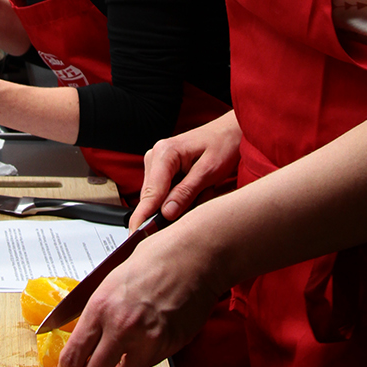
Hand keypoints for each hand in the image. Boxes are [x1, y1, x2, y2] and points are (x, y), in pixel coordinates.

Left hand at [57, 214, 223, 366]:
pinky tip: (142, 351)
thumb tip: (84, 331)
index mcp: (100, 306)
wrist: (191, 258)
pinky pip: (148, 366)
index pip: (73, 352)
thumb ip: (99, 309)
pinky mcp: (167, 346)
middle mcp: (120, 326)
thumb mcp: (113, 280)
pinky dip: (142, 364)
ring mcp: (145, 339)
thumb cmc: (155, 261)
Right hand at [128, 110, 241, 230]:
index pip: (151, 192)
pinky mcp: (162, 170)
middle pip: (152, 197)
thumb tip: (166, 213)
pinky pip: (166, 194)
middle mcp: (155, 156)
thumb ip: (186, 192)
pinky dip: (183, 197)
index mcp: (164, 153)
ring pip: (159, 198)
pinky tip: (199, 188)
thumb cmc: (223, 144)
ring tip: (205, 188)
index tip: (136, 234)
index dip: (144, 215)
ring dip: (182, 201)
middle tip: (204, 195)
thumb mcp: (209, 171)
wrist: (230, 132)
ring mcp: (157, 163)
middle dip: (175, 206)